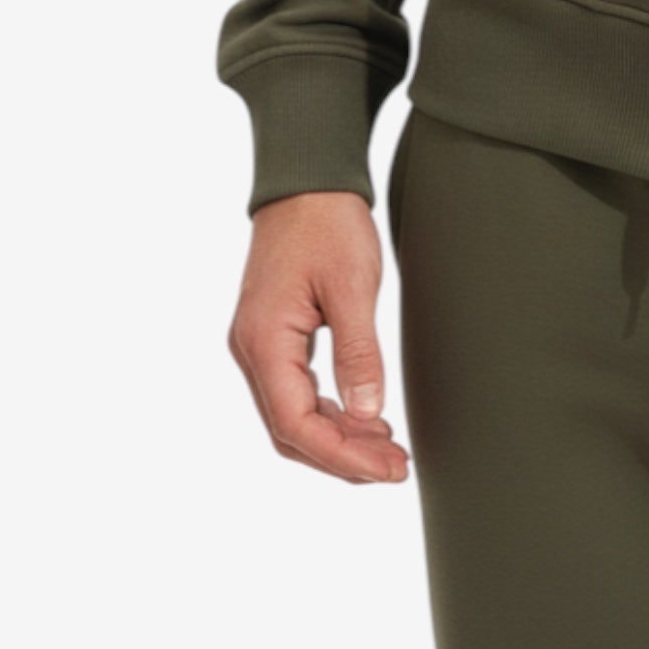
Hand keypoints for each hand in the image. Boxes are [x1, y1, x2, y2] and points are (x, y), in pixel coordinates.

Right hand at [228, 190, 409, 484]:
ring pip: (292, 415)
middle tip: (396, 468)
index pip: (295, 424)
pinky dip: (329, 412)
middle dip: (342, 457)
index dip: (342, 456)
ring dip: (338, 438)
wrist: (305, 179)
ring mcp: (258, 344)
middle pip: (290, 430)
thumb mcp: (353, 285)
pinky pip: (295, 392)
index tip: (387, 468)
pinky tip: (366, 418)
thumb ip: (358, 353)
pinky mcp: (273, 336)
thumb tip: (369, 414)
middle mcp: (251, 350)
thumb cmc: (328, 223)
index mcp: (264, 341)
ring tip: (389, 450)